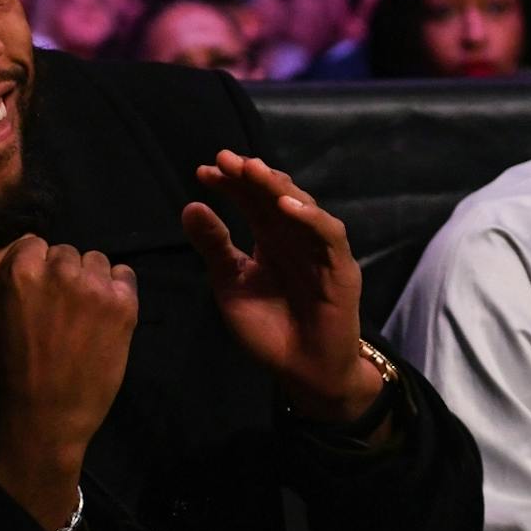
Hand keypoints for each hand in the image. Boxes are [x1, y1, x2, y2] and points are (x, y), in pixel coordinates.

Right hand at [0, 235, 138, 528]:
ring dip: (90, 279)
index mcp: (21, 270)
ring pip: (96, 261)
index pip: (34, 243)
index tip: (39, 293)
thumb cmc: (10, 367)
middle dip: (63, 274)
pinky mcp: (123, 304)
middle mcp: (61, 270)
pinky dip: (117, 289)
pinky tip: (106, 314)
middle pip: (66, 252)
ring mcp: (95, 287)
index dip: (36, 267)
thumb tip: (12, 243)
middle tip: (60, 309)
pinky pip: (125, 275)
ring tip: (83, 314)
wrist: (49, 414)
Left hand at [182, 151, 379, 423]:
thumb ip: (214, 248)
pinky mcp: (341, 267)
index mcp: (269, 239)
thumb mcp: (231, 285)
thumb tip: (190, 206)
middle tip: (225, 160)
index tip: (203, 172)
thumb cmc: (268, 330)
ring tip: (252, 172)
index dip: (230, 184)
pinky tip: (285, 205)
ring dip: (278, 186)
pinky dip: (310, 217)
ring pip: (303, 206)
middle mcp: (295, 237)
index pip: (250, 200)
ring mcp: (320, 249)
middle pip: (275, 195)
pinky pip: (328, 234)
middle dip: (251, 175)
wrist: (301, 370)